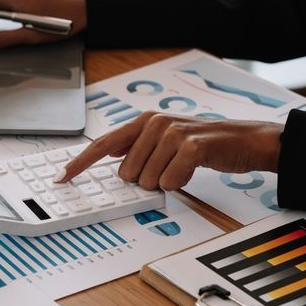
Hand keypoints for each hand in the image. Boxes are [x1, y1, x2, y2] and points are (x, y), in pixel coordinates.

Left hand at [55, 112, 282, 189]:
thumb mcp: (166, 139)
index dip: (80, 163)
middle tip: (169, 167)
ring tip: (182, 167)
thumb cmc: (203, 143)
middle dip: (146, 180)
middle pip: (127, 173)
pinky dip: (179, 183)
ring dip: (165, 182)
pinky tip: (191, 170)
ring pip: (146, 180)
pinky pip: (169, 181)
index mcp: (143, 121)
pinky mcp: (190, 146)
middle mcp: (154, 123)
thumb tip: (111, 156)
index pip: (102, 144)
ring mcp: (172, 133)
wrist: (243, 141)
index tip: (62, 177)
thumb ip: (137, 145)